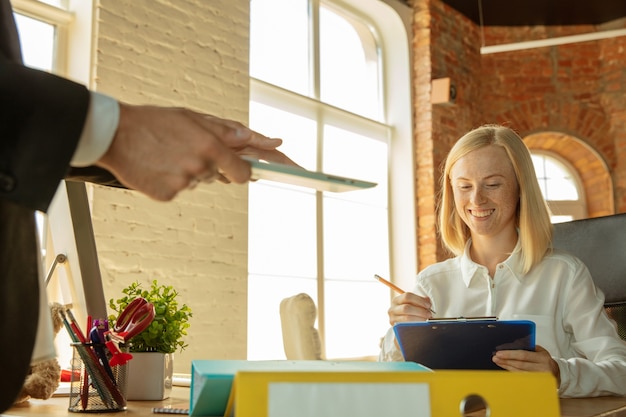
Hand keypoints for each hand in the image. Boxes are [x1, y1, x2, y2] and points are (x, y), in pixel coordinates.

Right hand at [96, 104, 293, 200]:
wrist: (114, 134)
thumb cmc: (154, 121)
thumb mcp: (192, 118)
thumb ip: (225, 131)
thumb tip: (250, 139)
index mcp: (210, 146)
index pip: (243, 173)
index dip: (241, 172)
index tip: (237, 170)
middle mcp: (199, 167)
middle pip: (216, 176)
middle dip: (206, 165)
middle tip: (182, 149)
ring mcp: (183, 184)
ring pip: (195, 183)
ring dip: (186, 172)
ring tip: (165, 154)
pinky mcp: (166, 195)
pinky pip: (177, 191)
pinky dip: (169, 182)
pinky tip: (156, 166)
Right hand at [387, 292, 433, 325]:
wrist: (402, 324)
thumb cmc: (410, 312)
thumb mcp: (413, 304)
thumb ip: (420, 301)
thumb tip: (427, 301)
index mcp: (397, 300)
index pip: (407, 296)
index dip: (419, 300)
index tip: (428, 305)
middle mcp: (392, 308)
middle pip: (406, 308)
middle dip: (420, 311)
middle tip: (429, 314)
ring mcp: (393, 318)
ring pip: (407, 318)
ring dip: (419, 319)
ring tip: (427, 320)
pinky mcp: (395, 327)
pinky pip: (406, 326)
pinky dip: (415, 325)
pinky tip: (421, 325)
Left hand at [492, 345, 560, 383]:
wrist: (557, 373)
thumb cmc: (545, 360)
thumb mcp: (541, 351)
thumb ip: (529, 347)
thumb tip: (513, 344)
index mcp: (543, 357)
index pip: (523, 355)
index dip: (510, 354)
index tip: (499, 353)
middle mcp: (542, 368)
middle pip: (520, 364)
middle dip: (506, 360)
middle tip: (495, 357)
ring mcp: (539, 377)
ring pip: (519, 372)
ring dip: (506, 366)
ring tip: (498, 362)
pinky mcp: (536, 383)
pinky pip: (520, 377)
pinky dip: (511, 372)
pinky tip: (505, 368)